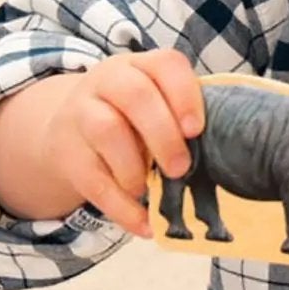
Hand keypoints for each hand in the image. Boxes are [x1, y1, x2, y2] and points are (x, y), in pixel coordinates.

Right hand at [0, 49, 204, 237]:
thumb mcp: (152, 105)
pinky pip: (93, 181)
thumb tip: (222, 157)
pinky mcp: (66, 153)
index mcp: (139, 66)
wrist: (67, 129)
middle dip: (163, 135)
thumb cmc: (129, 118)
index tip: (196, 130)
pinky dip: (122, 209)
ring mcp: (81, 114)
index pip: (165, 64)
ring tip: (151, 190)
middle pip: (136, 96)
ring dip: (135, 168)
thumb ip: (180, 120)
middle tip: (181, 168)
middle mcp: (107, 81)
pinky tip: (144, 225)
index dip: (184, 95)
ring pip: (106, 131)